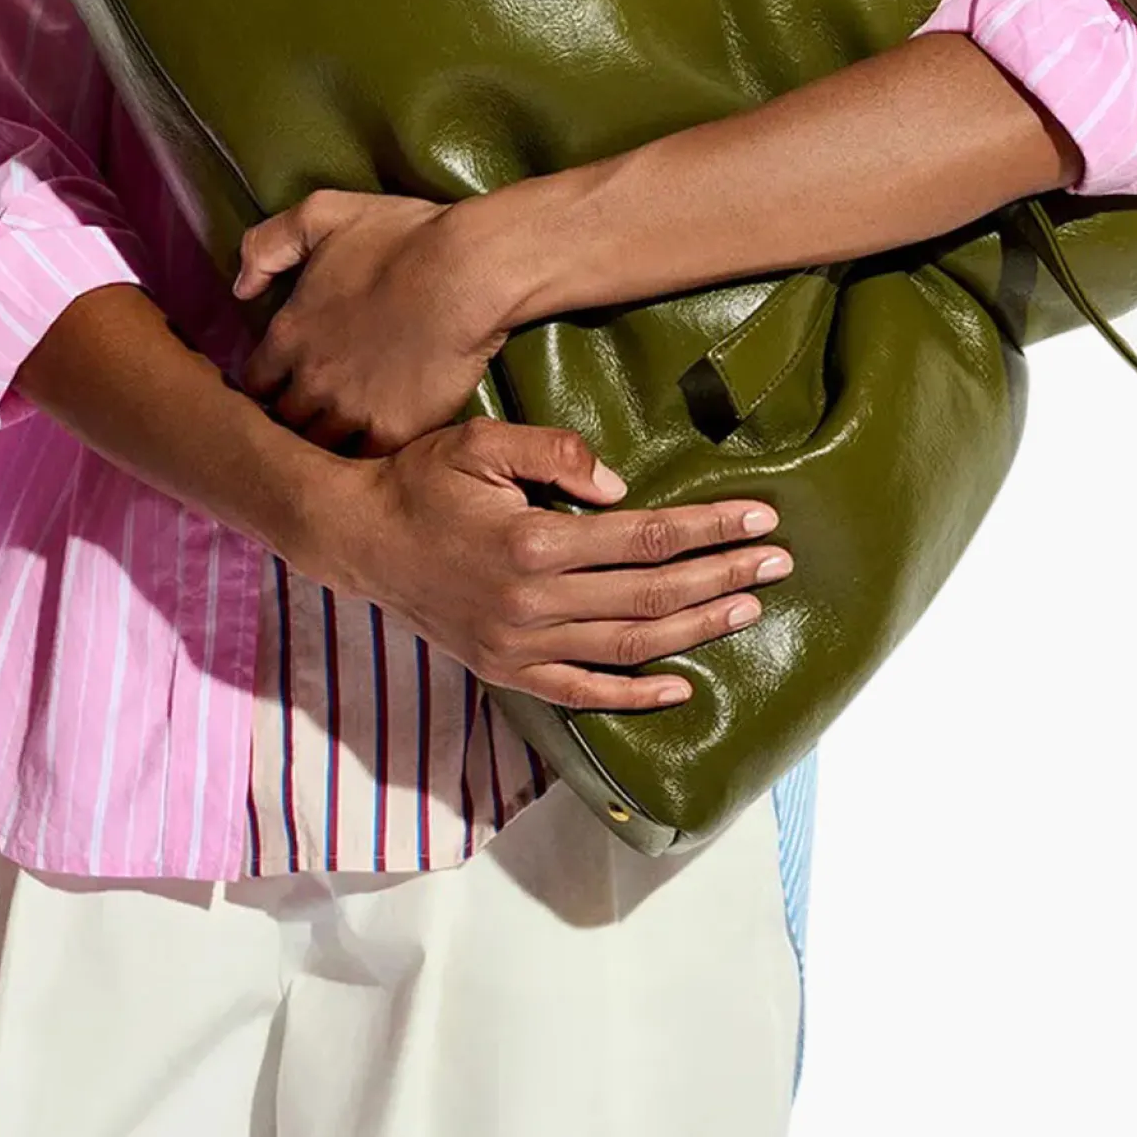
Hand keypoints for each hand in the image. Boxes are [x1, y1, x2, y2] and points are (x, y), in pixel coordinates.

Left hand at [232, 188, 512, 455]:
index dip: (268, 385)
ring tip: (344, 434)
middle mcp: (310, 379)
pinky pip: (362, 460)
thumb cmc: (402, 237)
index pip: (254, 383)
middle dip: (294, 416)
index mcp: (288, 334)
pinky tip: (377, 442)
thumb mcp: (322, 213)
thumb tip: (240, 288)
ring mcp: (349, 410)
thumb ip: (267, 244)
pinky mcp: (391, 430)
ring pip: (319, 448)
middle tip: (316, 411)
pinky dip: (366, 454)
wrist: (470, 271)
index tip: (285, 383)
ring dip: (328, 440)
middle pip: (282, 421)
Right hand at [316, 415, 792, 711]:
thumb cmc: (420, 482)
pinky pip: (582, 692)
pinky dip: (635, 695)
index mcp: (533, 542)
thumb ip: (554, 451)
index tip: (760, 519)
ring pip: (629, 646)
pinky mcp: (507, 671)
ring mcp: (520, 646)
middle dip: (723, 577)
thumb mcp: (480, 442)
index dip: (709, 528)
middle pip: (652, 595)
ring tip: (748, 610)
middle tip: (779, 563)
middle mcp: (533, 603)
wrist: (357, 540)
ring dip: (696, 630)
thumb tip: (620, 487)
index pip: (646, 539)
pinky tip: (681, 685)